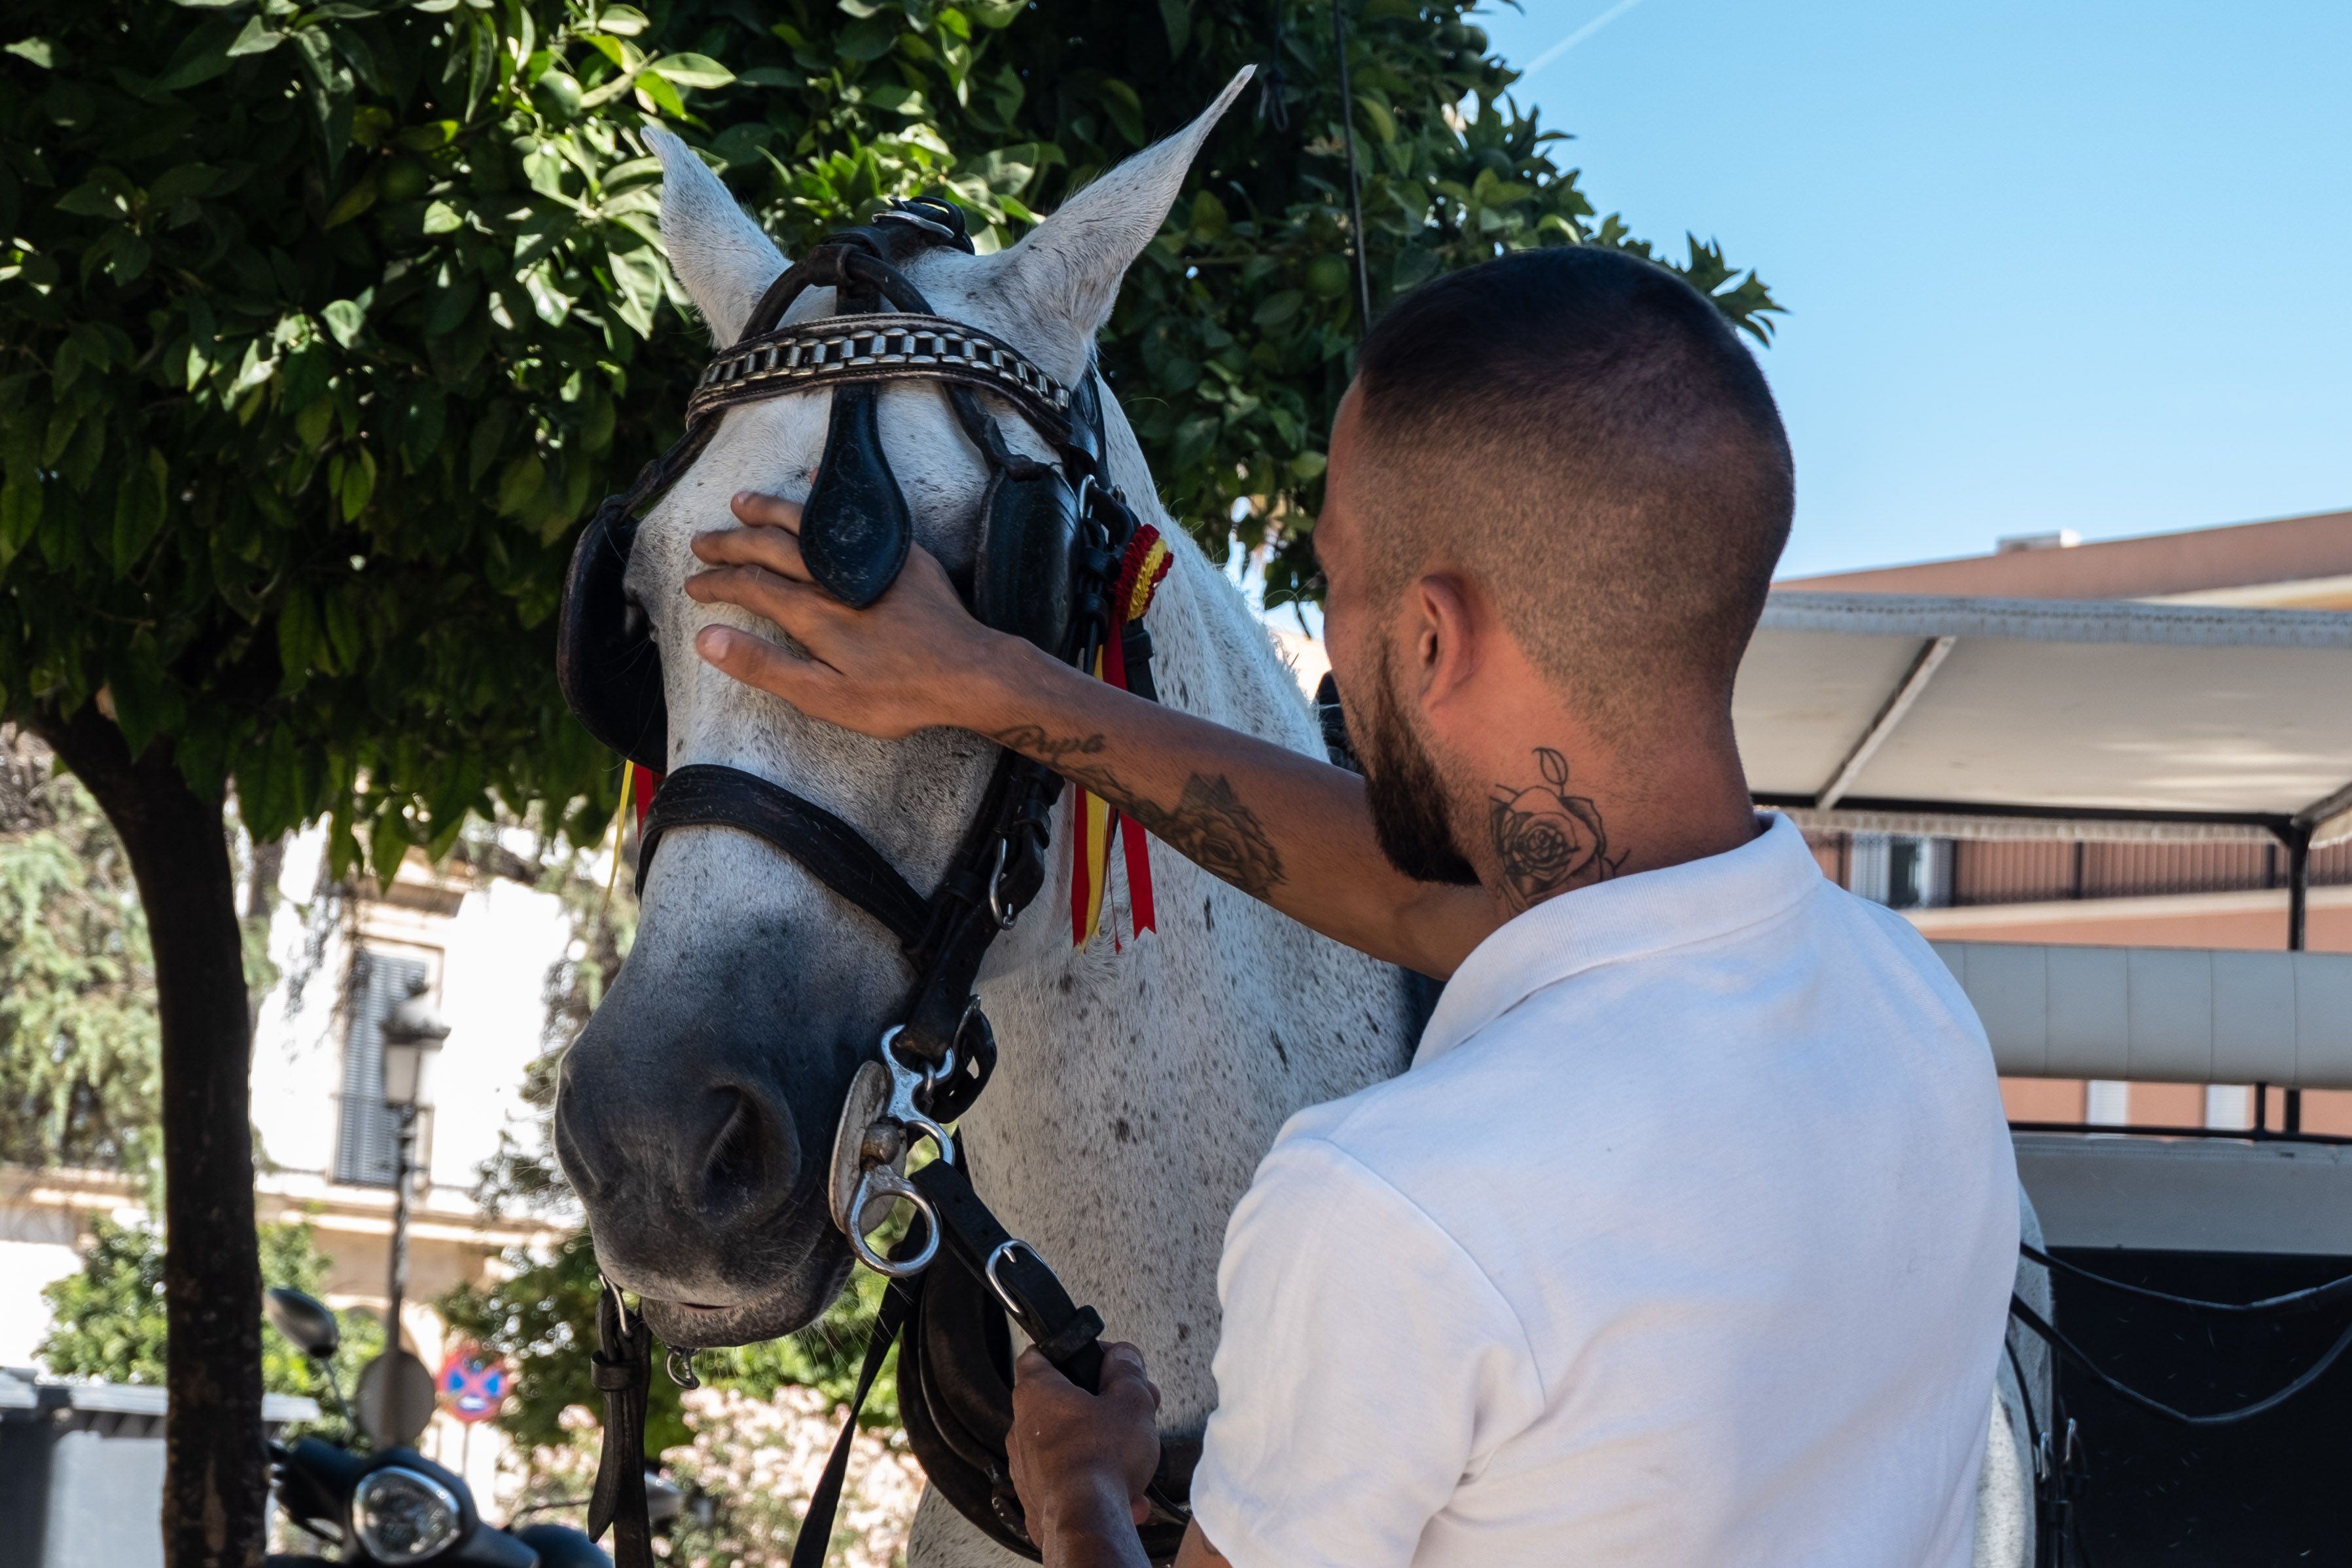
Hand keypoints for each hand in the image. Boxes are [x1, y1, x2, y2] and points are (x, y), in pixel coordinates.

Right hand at [685, 491, 1025, 738]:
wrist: (970, 672)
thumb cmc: (899, 694)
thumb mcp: (826, 697)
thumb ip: (766, 666)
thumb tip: (707, 640)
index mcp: (812, 612)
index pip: (750, 587)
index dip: (717, 584)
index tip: (694, 585)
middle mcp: (834, 577)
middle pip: (770, 548)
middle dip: (731, 543)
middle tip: (702, 542)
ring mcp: (869, 560)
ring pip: (807, 524)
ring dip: (770, 511)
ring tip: (742, 503)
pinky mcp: (900, 554)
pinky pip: (854, 516)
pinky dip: (829, 499)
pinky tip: (819, 486)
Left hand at [1008, 1343, 1161, 1546]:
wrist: (1087, 1523)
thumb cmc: (1102, 1460)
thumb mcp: (1131, 1401)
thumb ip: (1127, 1370)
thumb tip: (1122, 1356)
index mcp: (1037, 1394)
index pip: (1038, 1355)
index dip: (1067, 1352)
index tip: (1093, 1361)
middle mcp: (1021, 1429)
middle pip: (1061, 1404)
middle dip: (1100, 1408)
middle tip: (1130, 1414)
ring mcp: (1025, 1467)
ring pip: (1067, 1446)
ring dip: (1100, 1450)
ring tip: (1133, 1463)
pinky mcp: (1034, 1500)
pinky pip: (1065, 1482)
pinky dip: (1092, 1484)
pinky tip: (1123, 1494)